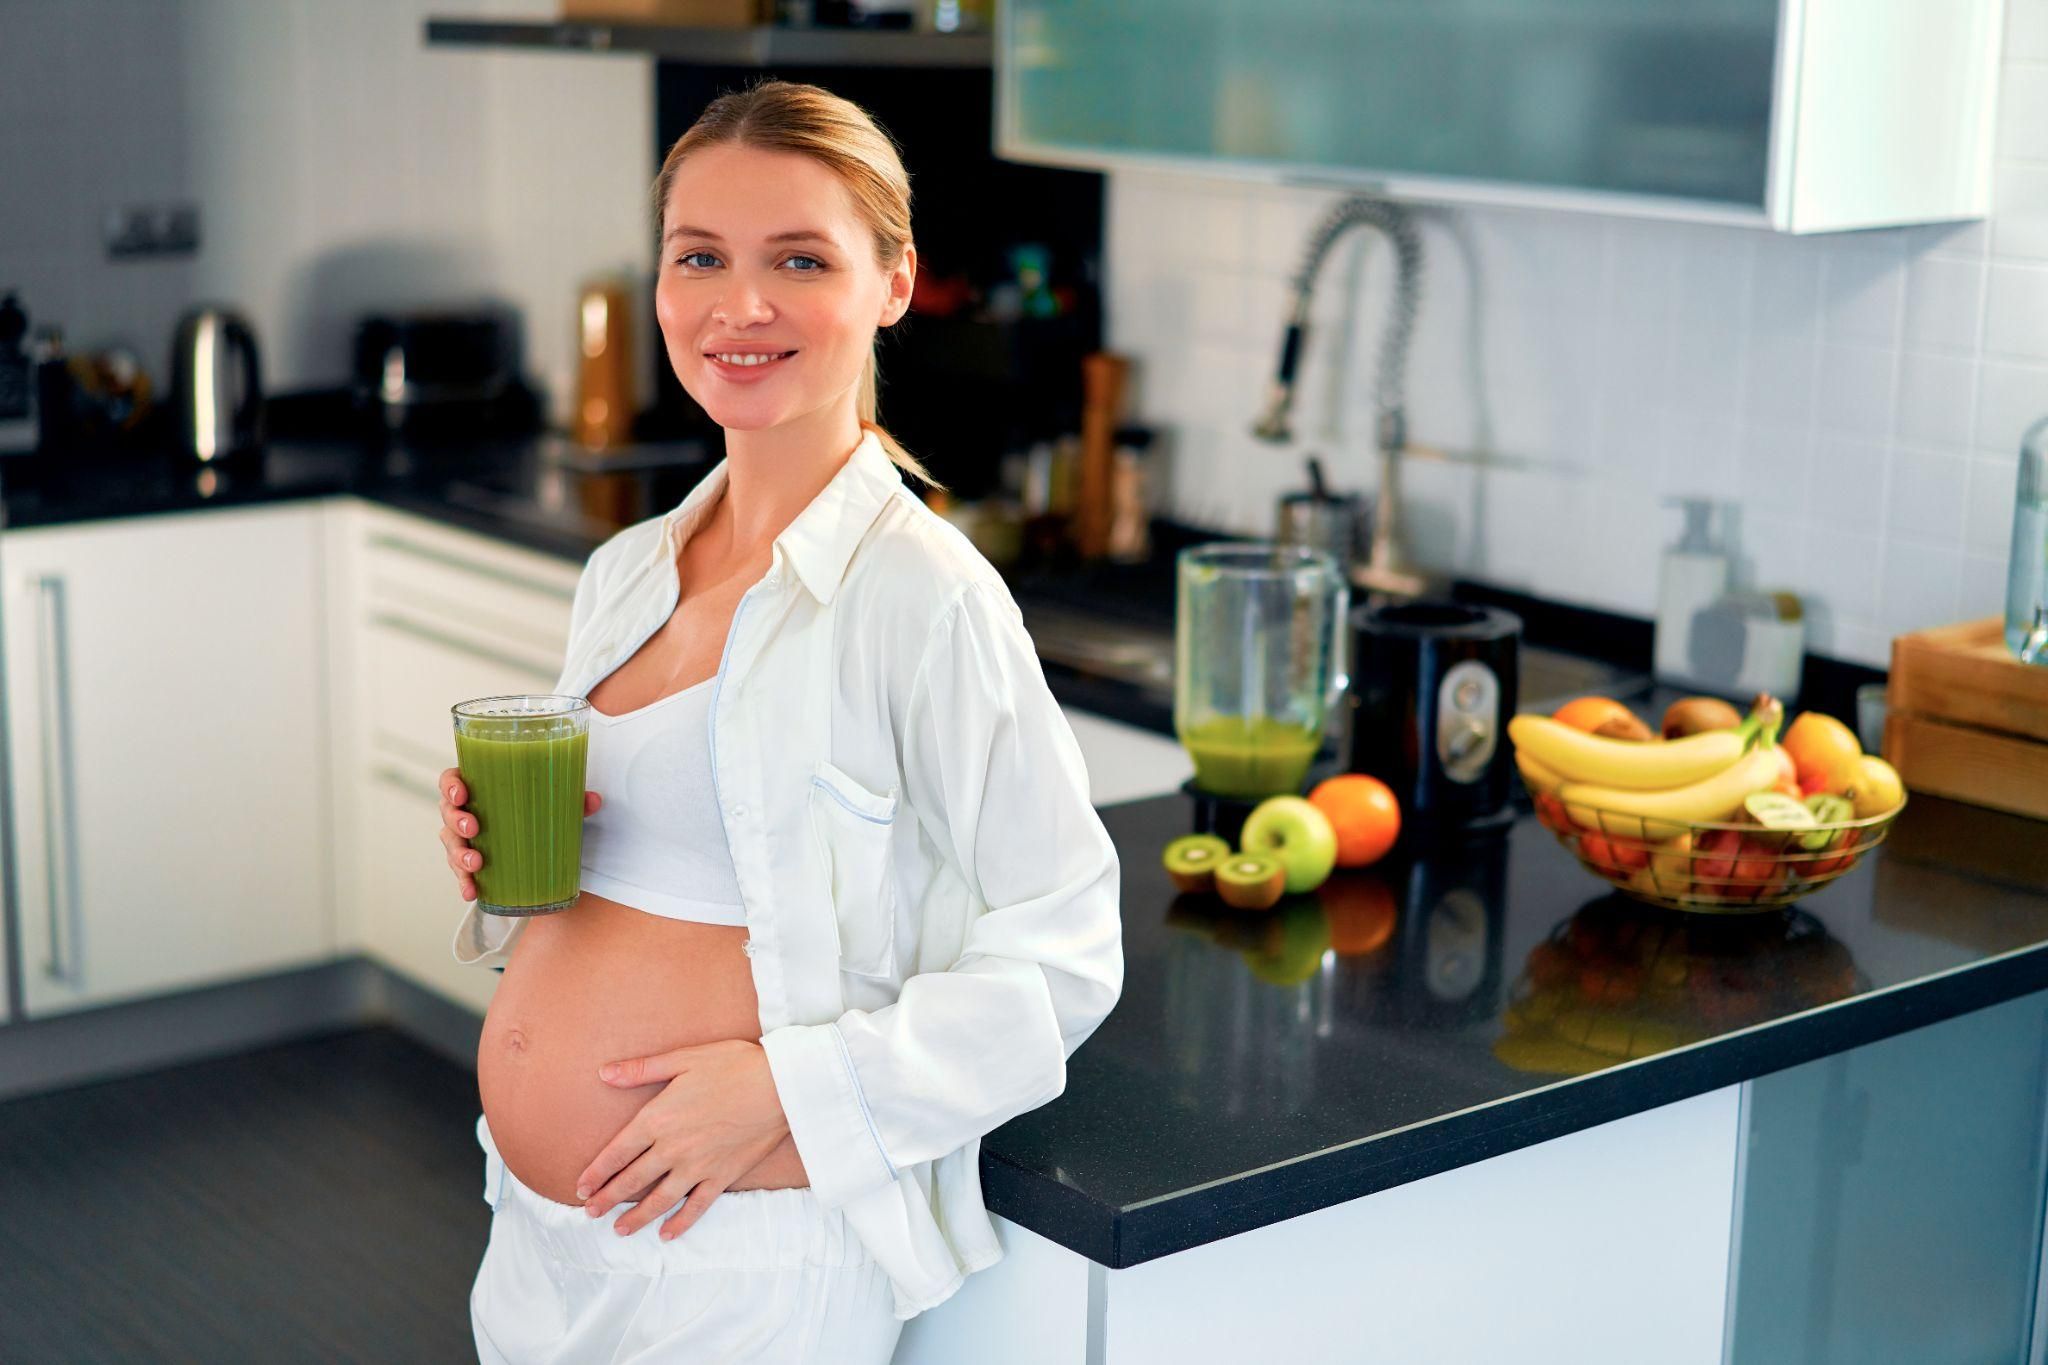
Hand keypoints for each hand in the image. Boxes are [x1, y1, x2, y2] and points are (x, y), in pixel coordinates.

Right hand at [438, 766, 602, 899]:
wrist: (539, 843)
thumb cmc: (536, 812)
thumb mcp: (555, 804)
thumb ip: (573, 800)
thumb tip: (594, 800)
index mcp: (480, 788)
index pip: (452, 780)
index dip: (450, 785)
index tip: (461, 794)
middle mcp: (466, 812)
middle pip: (448, 812)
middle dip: (456, 821)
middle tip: (473, 829)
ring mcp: (464, 839)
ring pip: (451, 844)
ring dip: (459, 854)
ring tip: (476, 864)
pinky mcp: (470, 864)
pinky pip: (461, 872)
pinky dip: (465, 882)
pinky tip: (471, 891)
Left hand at [577, 1038, 792, 1240]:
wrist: (780, 1085)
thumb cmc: (733, 1065)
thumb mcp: (683, 1058)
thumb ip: (641, 1069)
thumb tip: (603, 1073)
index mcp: (659, 1119)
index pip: (618, 1153)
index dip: (597, 1173)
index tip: (581, 1188)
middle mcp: (673, 1148)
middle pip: (633, 1181)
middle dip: (608, 1200)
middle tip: (590, 1214)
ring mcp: (698, 1166)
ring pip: (659, 1200)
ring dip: (636, 1218)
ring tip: (619, 1231)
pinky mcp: (722, 1176)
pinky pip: (697, 1206)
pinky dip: (681, 1223)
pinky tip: (668, 1233)